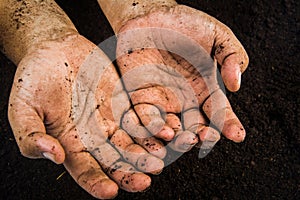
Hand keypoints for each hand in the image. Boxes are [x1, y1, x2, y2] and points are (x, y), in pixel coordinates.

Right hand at [8, 34, 164, 198]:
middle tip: (145, 180)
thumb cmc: (33, 79)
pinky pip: (142, 117)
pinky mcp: (124, 103)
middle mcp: (95, 137)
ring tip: (159, 160)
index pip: (85, 170)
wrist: (54, 50)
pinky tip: (164, 132)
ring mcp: (112, 120)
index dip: (96, 182)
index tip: (110, 191)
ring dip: (147, 153)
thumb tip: (53, 156)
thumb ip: (31, 135)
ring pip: (133, 143)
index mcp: (70, 143)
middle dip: (131, 172)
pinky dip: (153, 126)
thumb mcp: (22, 108)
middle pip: (116, 161)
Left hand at [115, 4, 248, 154]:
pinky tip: (162, 131)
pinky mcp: (139, 96)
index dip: (228, 125)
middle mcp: (185, 100)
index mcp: (206, 89)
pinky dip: (152, 126)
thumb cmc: (187, 25)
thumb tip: (235, 85)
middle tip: (205, 137)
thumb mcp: (217, 36)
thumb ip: (232, 57)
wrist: (153, 14)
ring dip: (178, 138)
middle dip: (202, 136)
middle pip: (195, 128)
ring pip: (171, 128)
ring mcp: (162, 100)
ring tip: (185, 139)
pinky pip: (145, 116)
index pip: (220, 113)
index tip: (237, 135)